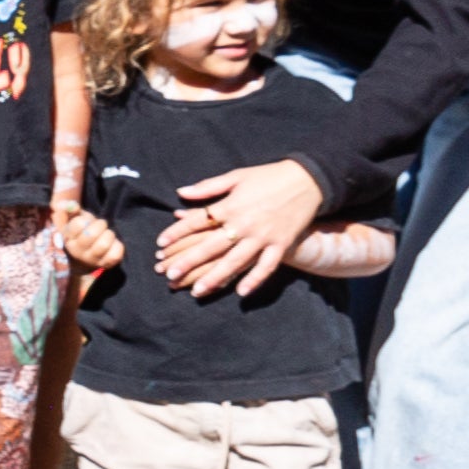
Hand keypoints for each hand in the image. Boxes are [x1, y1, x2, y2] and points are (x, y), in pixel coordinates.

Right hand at [57, 208, 126, 278]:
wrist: (84, 256)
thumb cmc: (80, 231)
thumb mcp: (71, 218)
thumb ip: (67, 208)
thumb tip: (71, 205)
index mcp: (67, 238)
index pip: (78, 224)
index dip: (85, 219)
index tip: (85, 222)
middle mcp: (77, 251)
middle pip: (92, 234)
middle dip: (100, 225)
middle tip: (100, 225)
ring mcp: (91, 259)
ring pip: (104, 245)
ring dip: (109, 235)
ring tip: (107, 234)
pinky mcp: (105, 264)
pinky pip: (115, 255)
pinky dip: (117, 247)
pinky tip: (113, 244)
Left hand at [160, 157, 330, 298]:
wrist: (309, 180)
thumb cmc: (268, 177)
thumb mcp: (236, 176)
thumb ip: (208, 187)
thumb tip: (180, 192)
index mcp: (231, 205)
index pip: (197, 221)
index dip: (176, 232)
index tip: (160, 243)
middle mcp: (245, 223)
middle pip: (211, 246)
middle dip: (188, 261)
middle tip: (169, 275)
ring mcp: (264, 236)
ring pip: (235, 262)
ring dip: (215, 278)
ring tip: (197, 291)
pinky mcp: (281, 244)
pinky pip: (266, 266)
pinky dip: (254, 280)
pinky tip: (240, 292)